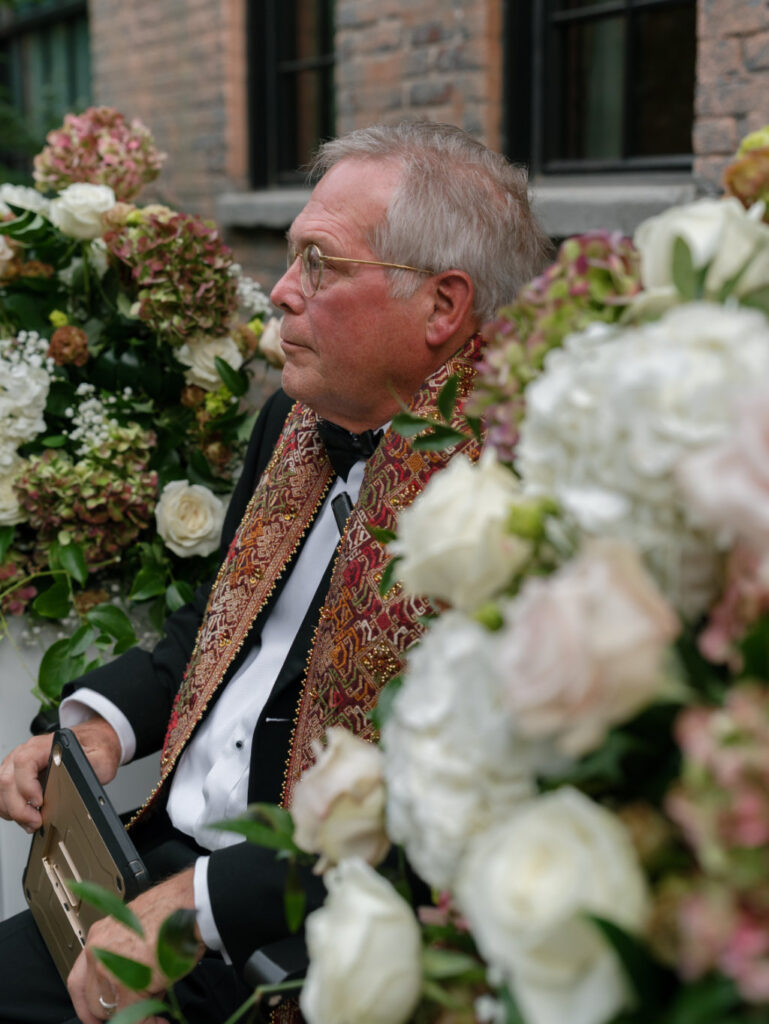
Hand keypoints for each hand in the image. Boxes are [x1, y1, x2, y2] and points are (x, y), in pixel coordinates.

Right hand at [0, 715, 121, 831]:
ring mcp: (19, 763)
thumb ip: (88, 767)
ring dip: (12, 810)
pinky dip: (9, 808)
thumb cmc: (94, 749)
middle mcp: (28, 751)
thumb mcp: (100, 758)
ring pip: (2, 788)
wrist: (93, 743)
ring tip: (31, 822)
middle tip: (36, 821)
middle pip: (8, 779)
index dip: (27, 785)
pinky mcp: (17, 775)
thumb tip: (76, 778)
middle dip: (19, 807)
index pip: (24, 761)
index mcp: (47, 744)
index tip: (39, 802)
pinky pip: (3, 793)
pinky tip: (24, 816)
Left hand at [67, 868, 203, 1023]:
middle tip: (138, 1011)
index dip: (89, 1004)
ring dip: (132, 1017)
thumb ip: (125, 959)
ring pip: (109, 1012)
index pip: (79, 981)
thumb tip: (130, 988)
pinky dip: (148, 1022)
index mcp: (99, 936)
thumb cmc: (173, 913)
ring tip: (153, 1015)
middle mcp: (98, 951)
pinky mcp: (128, 986)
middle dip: (115, 1012)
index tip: (99, 1015)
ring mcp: (109, 968)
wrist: (191, 906)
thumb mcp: (138, 932)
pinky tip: (159, 1019)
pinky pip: (133, 1017)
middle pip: (93, 1000)